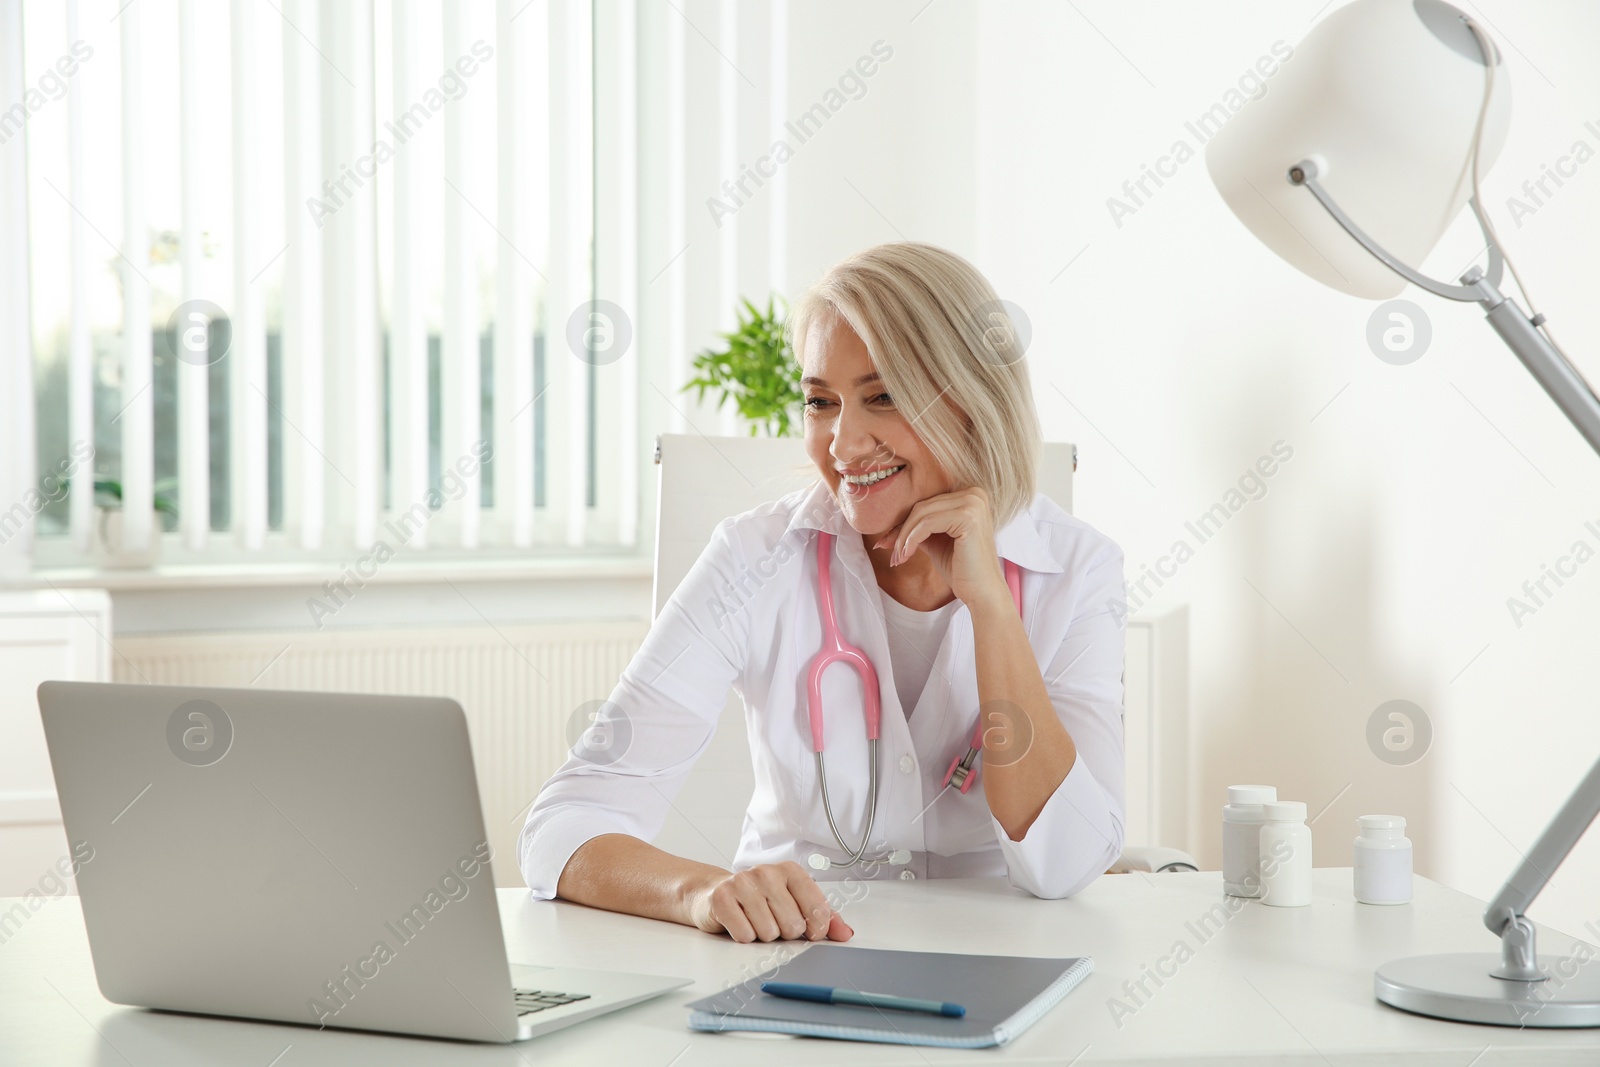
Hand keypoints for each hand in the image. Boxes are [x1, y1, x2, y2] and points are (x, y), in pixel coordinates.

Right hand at [687, 862, 854, 943]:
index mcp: (790, 871)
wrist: (715, 893)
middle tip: (773, 921)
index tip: (809, 931)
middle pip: (792, 925)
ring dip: (762, 935)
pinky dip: (744, 936)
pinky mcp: (722, 897)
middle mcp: (767, 872)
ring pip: (768, 932)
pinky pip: (744, 934)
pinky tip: (740, 922)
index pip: (818, 908)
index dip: (816, 929)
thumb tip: (846, 934)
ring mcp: (743, 882)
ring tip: (755, 920)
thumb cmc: (760, 901)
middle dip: (784, 932)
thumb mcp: (794, 905)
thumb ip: (823, 918)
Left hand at [874, 486, 1007, 609]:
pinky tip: (905, 555)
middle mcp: (974, 494)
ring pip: (922, 514)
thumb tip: (889, 528)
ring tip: (896, 557)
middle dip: (900, 530)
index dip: (903, 523)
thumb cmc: (962, 570)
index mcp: (970, 496)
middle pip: (922, 507)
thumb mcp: (936, 542)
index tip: (885, 541)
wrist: (983, 593)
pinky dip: (912, 539)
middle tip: (887, 550)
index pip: (926, 504)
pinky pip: (928, 523)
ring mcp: (973, 504)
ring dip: (903, 537)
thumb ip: (919, 528)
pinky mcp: (968, 517)